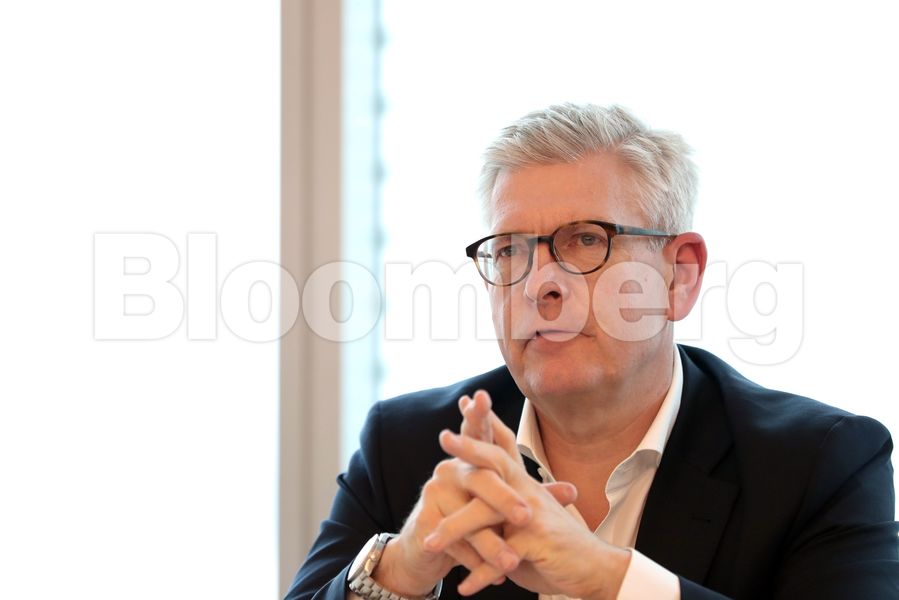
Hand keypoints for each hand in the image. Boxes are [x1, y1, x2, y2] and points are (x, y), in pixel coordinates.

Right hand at [370, 395, 532, 595]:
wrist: (427, 552)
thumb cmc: (472, 521)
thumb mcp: (503, 508)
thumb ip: (534, 496)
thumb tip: (573, 490)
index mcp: (471, 461)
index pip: (479, 435)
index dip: (480, 415)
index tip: (481, 395)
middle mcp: (450, 470)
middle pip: (480, 479)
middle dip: (504, 501)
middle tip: (526, 517)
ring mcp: (434, 493)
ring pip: (469, 517)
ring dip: (492, 544)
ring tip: (512, 563)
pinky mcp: (425, 521)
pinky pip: (454, 542)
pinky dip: (473, 561)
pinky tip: (484, 576)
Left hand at [430, 395, 630, 598]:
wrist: (592, 569)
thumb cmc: (552, 543)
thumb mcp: (523, 519)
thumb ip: (498, 507)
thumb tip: (470, 496)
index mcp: (523, 484)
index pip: (501, 448)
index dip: (486, 424)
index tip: (466, 402)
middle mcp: (529, 492)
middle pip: (496, 462)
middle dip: (469, 449)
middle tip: (444, 437)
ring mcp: (533, 515)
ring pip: (486, 514)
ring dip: (454, 531)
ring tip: (429, 544)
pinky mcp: (537, 542)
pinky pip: (500, 557)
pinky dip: (479, 573)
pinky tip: (463, 588)